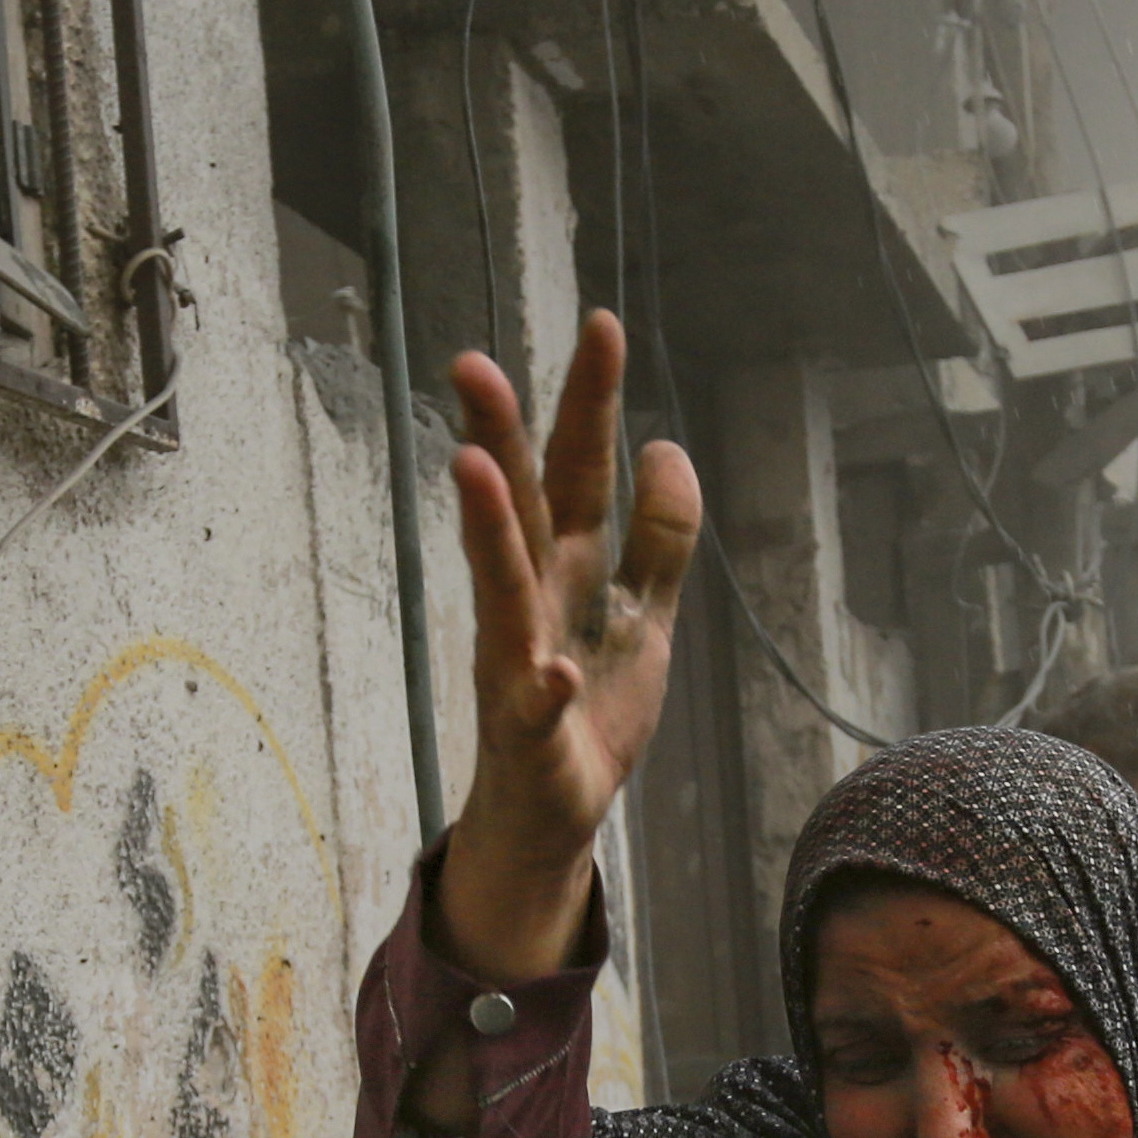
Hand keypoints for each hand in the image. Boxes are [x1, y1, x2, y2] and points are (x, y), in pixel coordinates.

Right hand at [430, 319, 702, 982]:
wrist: (555, 814)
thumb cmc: (591, 705)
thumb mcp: (645, 612)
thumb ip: (661, 535)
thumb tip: (665, 444)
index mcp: (570, 565)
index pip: (578, 467)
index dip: (590, 401)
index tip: (602, 323)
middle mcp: (535, 600)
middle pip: (521, 507)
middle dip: (497, 436)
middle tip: (471, 364)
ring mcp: (520, 662)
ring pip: (502, 587)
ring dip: (489, 531)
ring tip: (475, 471)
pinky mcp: (528, 734)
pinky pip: (533, 709)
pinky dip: (540, 692)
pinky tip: (548, 674)